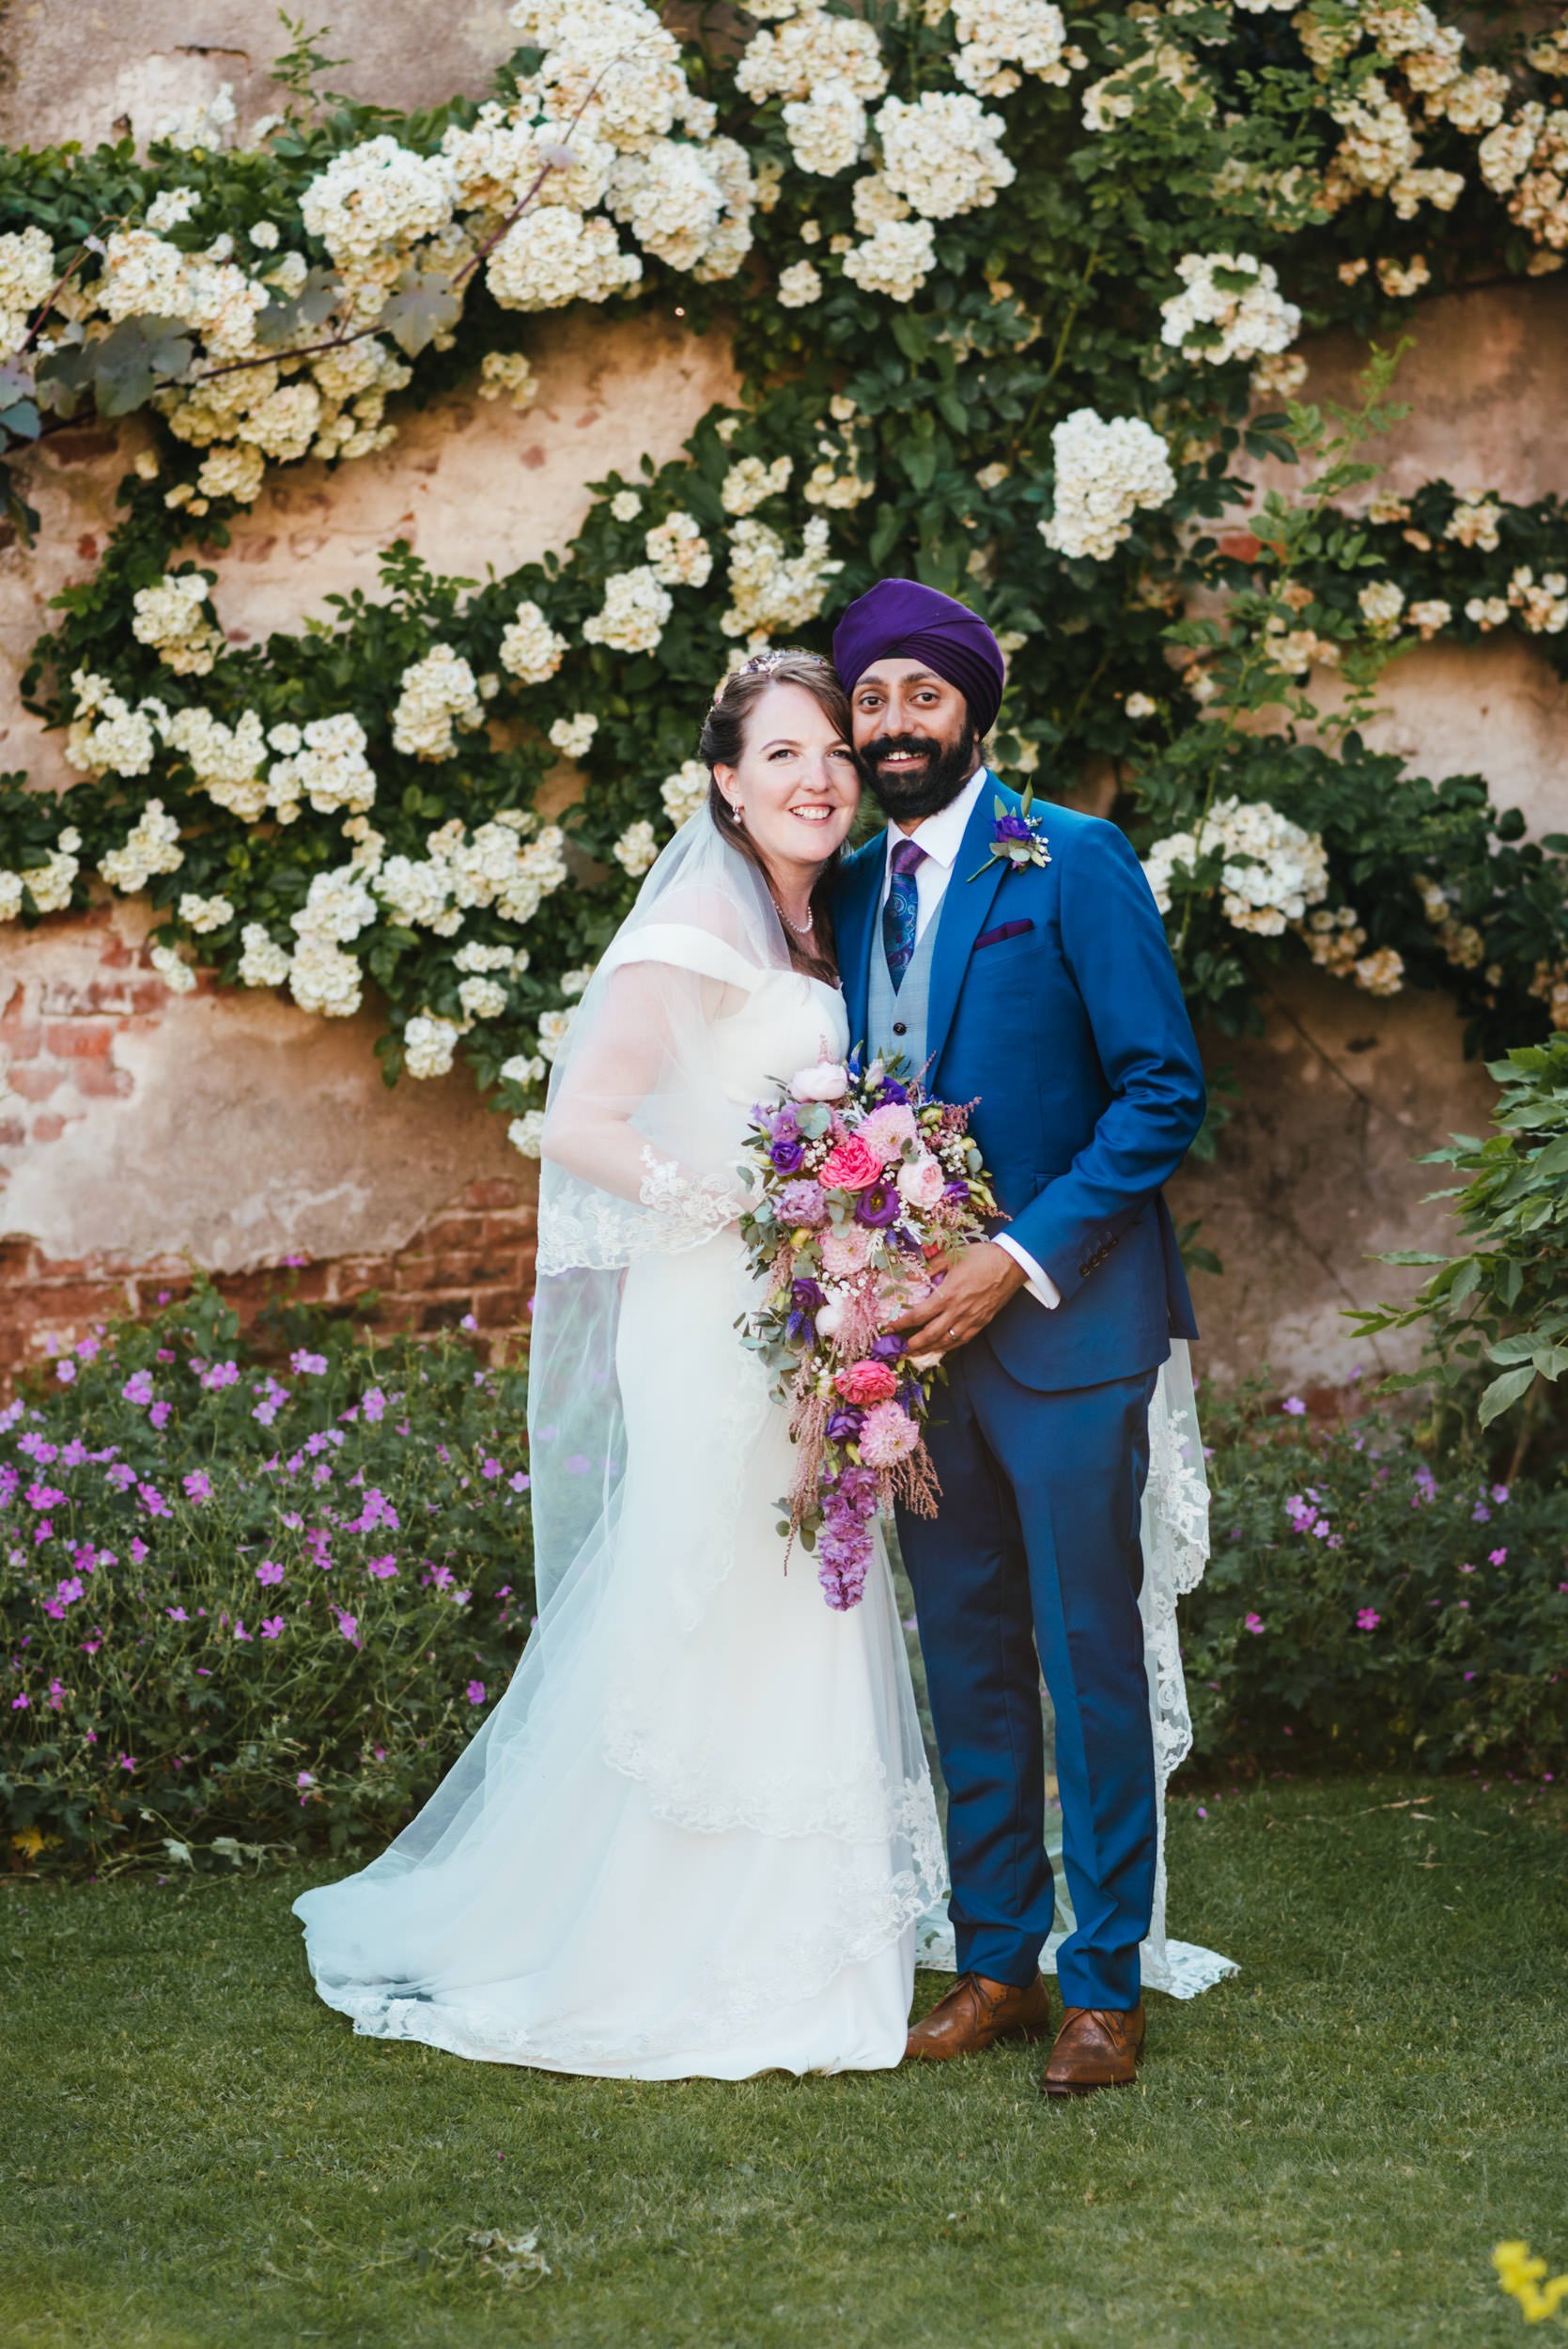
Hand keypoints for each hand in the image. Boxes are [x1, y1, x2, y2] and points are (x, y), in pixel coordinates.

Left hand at [885, 1242, 1027, 1356]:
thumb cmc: (981, 1257)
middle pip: (930, 1334)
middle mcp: (958, 1311)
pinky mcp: (982, 1322)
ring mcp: (971, 1319)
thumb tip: (909, 1275)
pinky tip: (940, 1348)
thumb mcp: (952, 1256)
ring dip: (929, 1350)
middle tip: (899, 1350)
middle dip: (913, 1345)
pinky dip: (949, 1347)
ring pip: (946, 1341)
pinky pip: (962, 1340)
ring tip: (916, 1354)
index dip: (902, 1324)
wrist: (1011, 1263)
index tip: (890, 1328)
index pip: (919, 1315)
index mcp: (948, 1294)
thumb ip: (929, 1267)